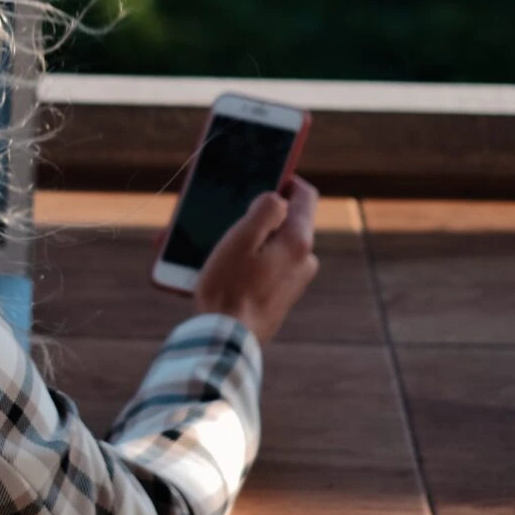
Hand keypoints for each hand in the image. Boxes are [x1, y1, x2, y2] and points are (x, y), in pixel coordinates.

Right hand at [187, 175, 319, 343]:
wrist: (226, 341)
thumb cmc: (229, 288)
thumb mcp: (241, 239)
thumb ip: (264, 210)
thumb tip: (277, 198)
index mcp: (298, 242)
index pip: (305, 195)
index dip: (285, 178)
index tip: (262, 173)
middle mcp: (304, 261)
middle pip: (285, 220)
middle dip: (255, 213)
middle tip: (225, 212)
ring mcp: (294, 280)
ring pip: (271, 244)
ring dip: (244, 238)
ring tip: (209, 242)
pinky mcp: (280, 296)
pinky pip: (265, 265)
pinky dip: (244, 259)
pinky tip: (215, 265)